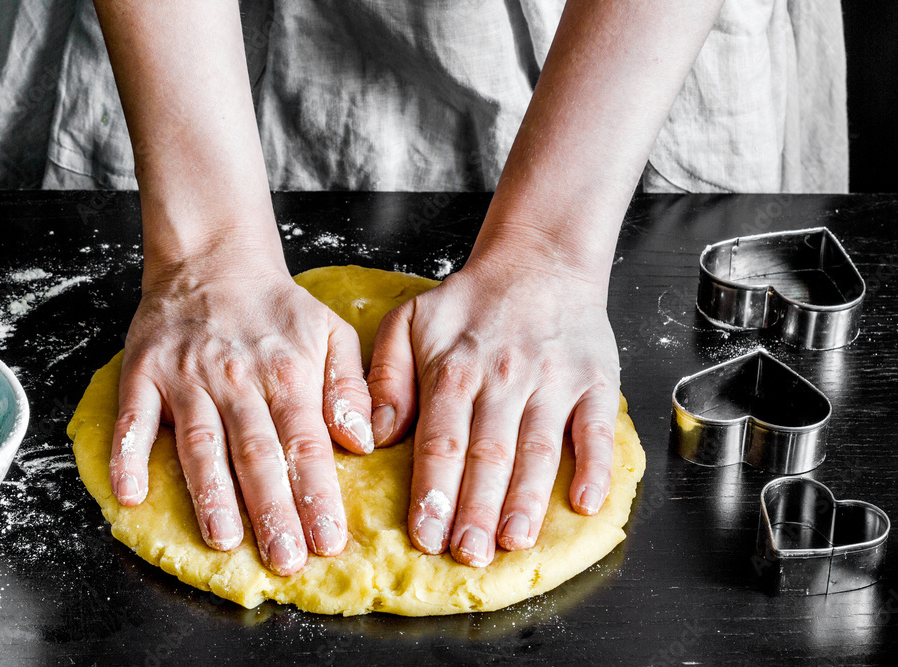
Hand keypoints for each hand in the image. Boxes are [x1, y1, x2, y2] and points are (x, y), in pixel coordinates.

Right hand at [108, 263, 373, 575]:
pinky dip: (128, 456)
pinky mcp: (144, 373)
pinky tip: (131, 495)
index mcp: (289, 374)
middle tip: (283, 560)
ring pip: (201, 443)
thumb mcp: (331, 332)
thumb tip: (361, 441)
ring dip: (211, 494)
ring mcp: (187, 376)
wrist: (214, 260)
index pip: (305, 446)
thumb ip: (350, 387)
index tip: (328, 542)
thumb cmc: (278, 309)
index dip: (316, 497)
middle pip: (256, 454)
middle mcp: (238, 379)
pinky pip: (134, 419)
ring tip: (224, 540)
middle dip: (272, 511)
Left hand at [367, 260, 618, 566]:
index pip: (441, 441)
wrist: (538, 263)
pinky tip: (584, 504)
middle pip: (488, 454)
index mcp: (455, 369)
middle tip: (467, 555)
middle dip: (476, 509)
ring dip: (526, 499)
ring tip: (514, 541)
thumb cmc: (468, 303)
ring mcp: (554, 382)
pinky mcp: (595, 383)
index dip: (434, 492)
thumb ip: (386, 377)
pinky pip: (597, 430)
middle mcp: (504, 378)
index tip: (426, 535)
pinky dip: (594, 467)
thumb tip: (379, 436)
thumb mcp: (409, 322)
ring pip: (539, 449)